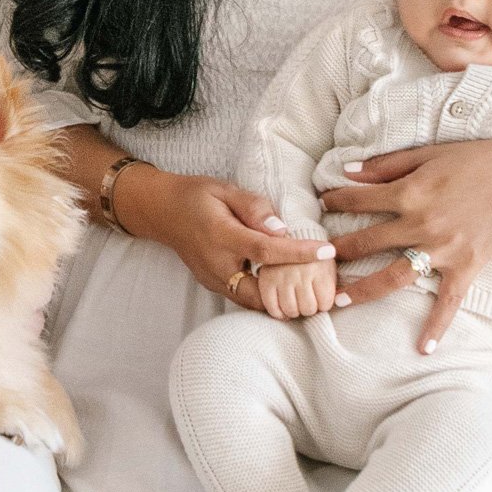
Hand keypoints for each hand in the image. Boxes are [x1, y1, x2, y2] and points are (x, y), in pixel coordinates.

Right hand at [114, 164, 337, 308]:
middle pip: (263, 293)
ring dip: (281, 299)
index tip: (328, 251)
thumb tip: (281, 228)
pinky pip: (245, 298)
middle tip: (323, 286)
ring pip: (254, 302)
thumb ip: (254, 208)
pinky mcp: (214, 286)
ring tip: (309, 289)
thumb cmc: (197, 195)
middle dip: (293, 294)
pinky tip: (283, 286)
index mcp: (222, 236)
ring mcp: (214, 280)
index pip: (267, 251)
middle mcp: (217, 265)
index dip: (299, 253)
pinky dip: (266, 296)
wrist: (163, 212)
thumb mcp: (224, 189)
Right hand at [256, 255, 340, 321]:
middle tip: (307, 300)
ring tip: (296, 302)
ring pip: (291, 310)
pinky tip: (284, 308)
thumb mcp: (328, 264)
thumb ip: (332, 283)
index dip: (323, 304)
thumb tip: (339, 301)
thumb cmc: (313, 258)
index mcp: (319, 267)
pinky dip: (279, 313)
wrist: (288, 239)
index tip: (320, 296)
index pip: (325, 304)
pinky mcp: (266, 281)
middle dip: (310, 308)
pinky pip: (272, 308)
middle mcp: (299, 272)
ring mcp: (281, 276)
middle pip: (308, 309)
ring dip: (295, 311)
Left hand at [319, 137, 491, 351]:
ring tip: (337, 302)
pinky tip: (421, 348)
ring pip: (394, 277)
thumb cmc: (476, 160)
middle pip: (367, 242)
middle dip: (337, 251)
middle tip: (314, 261)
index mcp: (409, 193)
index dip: (334, 201)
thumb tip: (346, 171)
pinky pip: (447, 303)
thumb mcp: (427, 153)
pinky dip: (436, 327)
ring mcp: (443, 250)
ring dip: (364, 290)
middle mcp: (421, 225)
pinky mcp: (466, 267)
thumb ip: (386, 165)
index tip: (319, 205)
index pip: (358, 200)